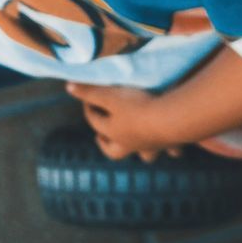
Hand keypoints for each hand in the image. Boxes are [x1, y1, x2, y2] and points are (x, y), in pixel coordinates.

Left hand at [65, 82, 183, 162]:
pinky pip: (173, 150)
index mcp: (114, 133)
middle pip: (114, 151)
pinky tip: (173, 146)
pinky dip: (172, 149)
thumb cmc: (138, 106)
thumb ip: (89, 91)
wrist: (173, 120)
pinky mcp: (173, 143)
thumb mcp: (110, 95)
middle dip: (106, 145)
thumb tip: (68, 87)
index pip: (95, 121)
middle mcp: (132, 144)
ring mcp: (153, 146)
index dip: (89, 108)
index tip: (86, 97)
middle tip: (100, 137)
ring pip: (145, 156)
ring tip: (138, 142)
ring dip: (141, 152)